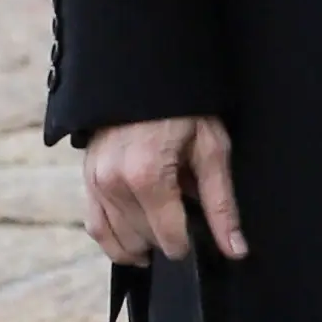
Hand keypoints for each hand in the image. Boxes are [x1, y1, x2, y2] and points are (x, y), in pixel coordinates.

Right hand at [81, 117, 246, 264]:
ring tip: (161, 227)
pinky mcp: (86, 179)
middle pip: (145, 241)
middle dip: (167, 237)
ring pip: (118, 241)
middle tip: (183, 216)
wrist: (145, 73)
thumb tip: (235, 249)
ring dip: (142, 242)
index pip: (169, 239)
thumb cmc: (183, 108)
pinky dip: (115, 240)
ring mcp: (96, 182)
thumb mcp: (211, 149)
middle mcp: (115, 184)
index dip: (189, 242)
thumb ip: (221, 204)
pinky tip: (134, 239)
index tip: (198, 231)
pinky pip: (96, 227)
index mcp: (148, 177)